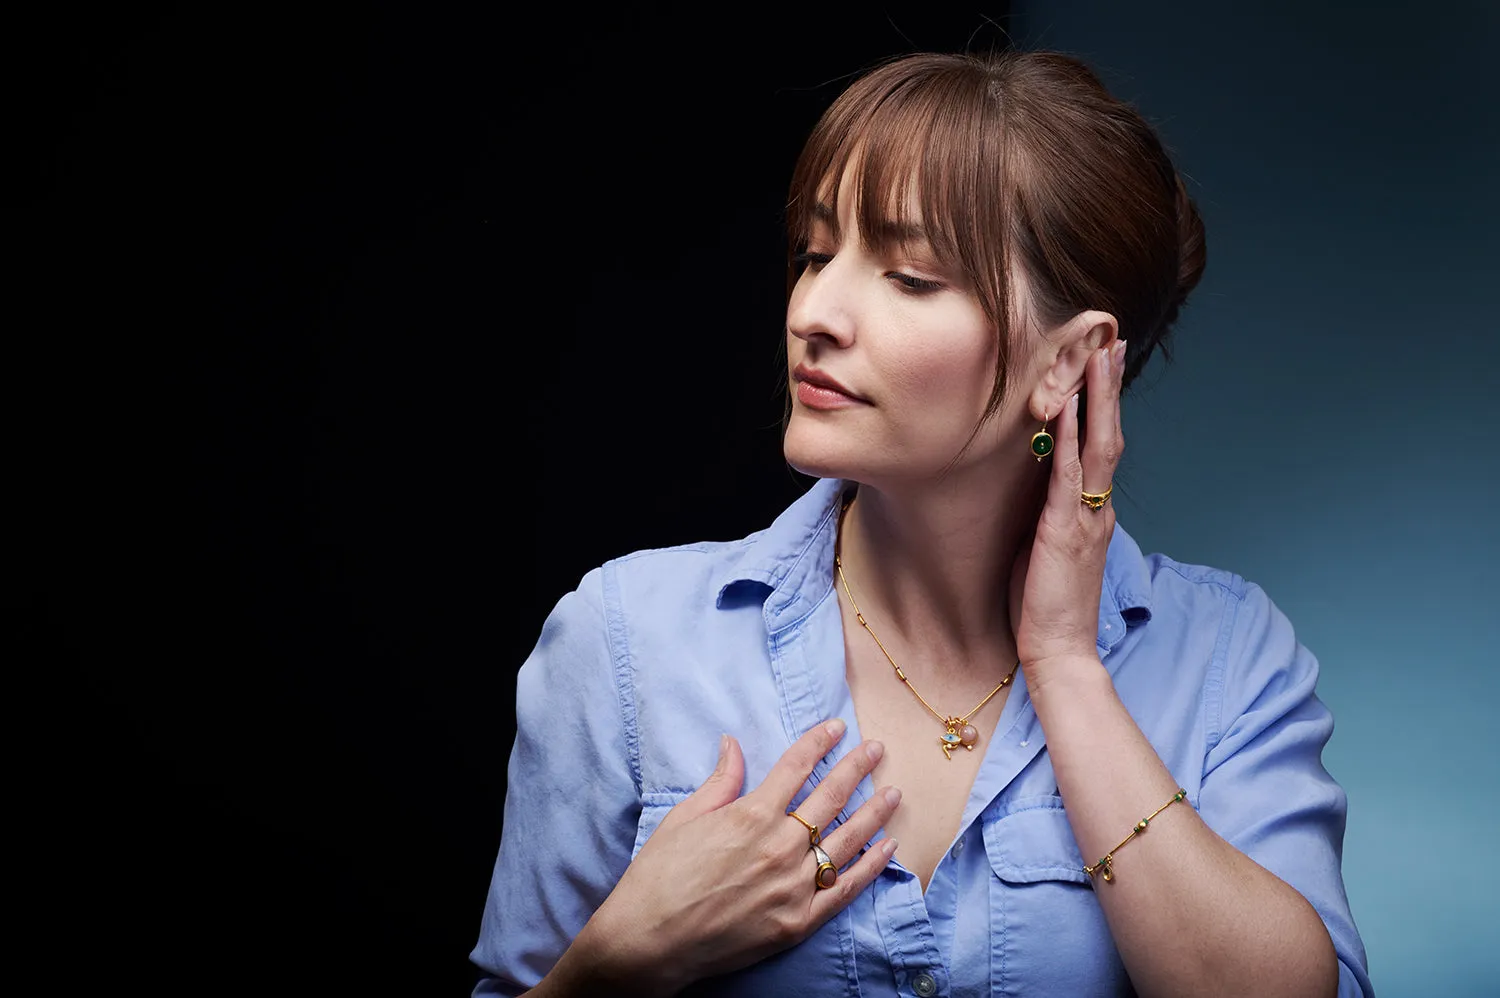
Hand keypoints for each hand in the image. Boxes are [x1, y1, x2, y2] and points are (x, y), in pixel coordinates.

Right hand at [567, 721, 899, 995]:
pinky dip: (870, 867)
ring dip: (873, 813)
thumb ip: (720, 781)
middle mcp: (779, 846)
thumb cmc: (659, 876)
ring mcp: (793, 886)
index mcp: (750, 815)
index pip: (795, 767)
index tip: (836, 727)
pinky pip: (844, 889)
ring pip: (846, 840)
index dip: (818, 743)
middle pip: (829, 797)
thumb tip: (732, 743)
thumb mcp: (684, 818)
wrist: (650, 941)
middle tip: (876, 750)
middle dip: (856, 768)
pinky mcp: (798, 921)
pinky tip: (887, 848)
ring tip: (893, 793)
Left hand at [1011, 339, 1126, 687]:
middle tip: (1108, 344)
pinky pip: (1068, 479)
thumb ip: (1050, 516)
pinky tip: (1065, 413)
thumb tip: (1038, 487)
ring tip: (1097, 359)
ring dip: (1097, 401)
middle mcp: (1095, 510)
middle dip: (1108, 389)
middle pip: (1108, 435)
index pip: (1102, 448)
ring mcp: (1084, 519)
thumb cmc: (1047, 606)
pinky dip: (1068, 442)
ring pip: (1098, 447)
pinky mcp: (1064, 532)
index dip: (1103, 407)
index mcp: (1091, 513)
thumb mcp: (1048, 550)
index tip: (1101, 367)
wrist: (1059, 652)